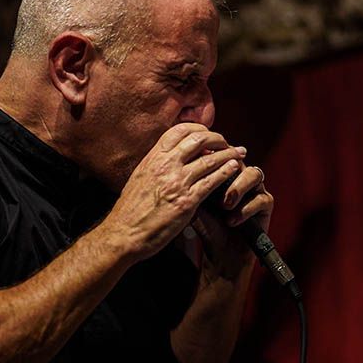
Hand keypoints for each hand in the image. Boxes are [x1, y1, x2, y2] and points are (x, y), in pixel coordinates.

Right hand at [101, 123, 246, 261]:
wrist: (123, 234)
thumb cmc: (130, 210)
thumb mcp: (140, 177)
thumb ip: (156, 165)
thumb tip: (171, 156)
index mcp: (153, 158)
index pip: (179, 131)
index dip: (198, 128)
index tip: (208, 133)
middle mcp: (165, 165)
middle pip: (199, 139)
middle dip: (218, 138)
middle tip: (227, 142)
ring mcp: (177, 182)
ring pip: (210, 159)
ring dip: (228, 154)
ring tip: (239, 153)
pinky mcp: (187, 202)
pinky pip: (212, 181)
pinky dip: (226, 172)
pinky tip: (234, 169)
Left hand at [191, 162, 272, 279]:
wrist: (221, 252)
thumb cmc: (206, 225)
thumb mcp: (195, 203)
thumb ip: (192, 185)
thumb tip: (181, 167)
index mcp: (224, 170)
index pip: (221, 153)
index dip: (213, 155)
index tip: (200, 162)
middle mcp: (241, 175)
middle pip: (239, 159)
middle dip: (227, 169)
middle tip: (213, 182)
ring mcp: (256, 188)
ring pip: (254, 174)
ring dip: (238, 188)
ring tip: (225, 205)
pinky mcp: (266, 204)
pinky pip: (261, 199)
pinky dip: (245, 209)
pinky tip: (232, 220)